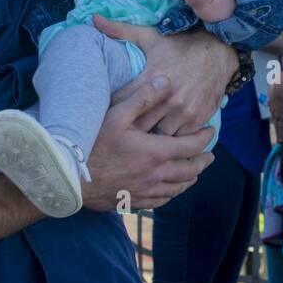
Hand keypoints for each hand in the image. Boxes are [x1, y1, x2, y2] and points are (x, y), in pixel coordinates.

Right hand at [82, 73, 214, 211]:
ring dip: (190, 179)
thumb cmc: (92, 144)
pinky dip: (172, 194)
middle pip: (190, 170)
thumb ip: (143, 97)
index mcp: (157, 153)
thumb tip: (166, 81)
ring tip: (194, 172)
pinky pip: (161, 201)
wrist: (71, 178)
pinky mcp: (134, 202)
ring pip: (178, 188)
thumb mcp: (117, 114)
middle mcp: (156, 175)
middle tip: (209, 155)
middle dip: (203, 161)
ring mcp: (146, 191)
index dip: (205, 138)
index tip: (210, 131)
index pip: (192, 146)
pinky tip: (169, 190)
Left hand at [93, 14, 235, 135]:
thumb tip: (94, 18)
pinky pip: (178, 138)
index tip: (107, 112)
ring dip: (151, 133)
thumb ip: (120, 31)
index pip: (123, 101)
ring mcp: (183, 109)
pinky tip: (164, 131)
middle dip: (131, 125)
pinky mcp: (196, 118)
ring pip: (158, 134)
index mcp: (151, 77)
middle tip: (124, 127)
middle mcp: (167, 96)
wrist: (218, 52)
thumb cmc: (180, 46)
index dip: (113, 108)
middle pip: (138, 123)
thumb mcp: (150, 37)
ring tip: (143, 132)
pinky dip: (171, 137)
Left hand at [269, 58, 282, 142]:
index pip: (276, 102)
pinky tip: (280, 142)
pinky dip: (281, 135)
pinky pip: (282, 128)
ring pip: (277, 122)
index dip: (276, 107)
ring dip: (278, 130)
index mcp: (276, 90)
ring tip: (278, 138)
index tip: (276, 112)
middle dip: (275, 119)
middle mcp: (274, 101)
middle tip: (275, 125)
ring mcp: (278, 110)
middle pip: (274, 113)